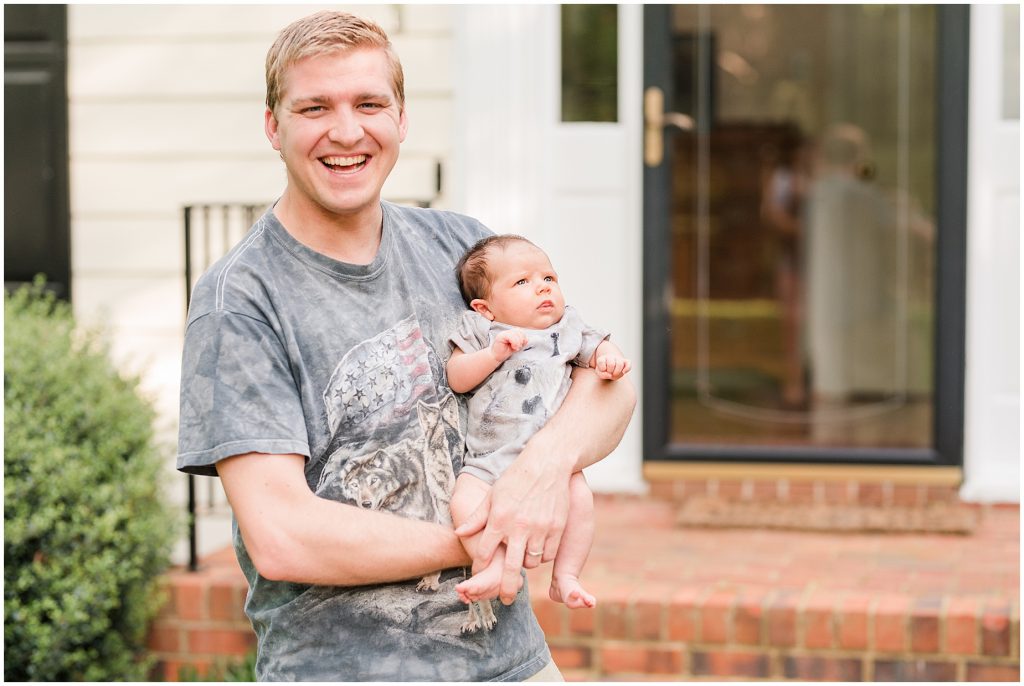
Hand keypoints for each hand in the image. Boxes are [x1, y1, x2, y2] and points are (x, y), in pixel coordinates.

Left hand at [454, 445, 571, 604]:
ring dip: (526, 565)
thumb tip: (459, 534)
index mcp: (499, 519)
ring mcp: (539, 529)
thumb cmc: (516, 478)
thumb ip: (477, 518)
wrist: (547, 464)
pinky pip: (548, 554)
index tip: (479, 572)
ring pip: (532, 562)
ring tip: (523, 561)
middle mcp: (518, 527)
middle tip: (506, 600)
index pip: (485, 553)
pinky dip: (543, 556)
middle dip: (507, 588)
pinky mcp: (556, 528)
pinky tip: (538, 549)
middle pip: (511, 568)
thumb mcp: (492, 495)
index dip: (480, 565)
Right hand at [491, 329, 527, 363]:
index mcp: (511, 333)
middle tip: (519, 347)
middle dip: (521, 340)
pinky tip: (513, 347)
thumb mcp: (516, 346)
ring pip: (514, 333)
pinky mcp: (500, 336)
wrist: (497, 357)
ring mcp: (503, 333)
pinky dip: (514, 342)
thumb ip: (521, 342)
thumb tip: (527, 339)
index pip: (520, 331)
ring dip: (518, 342)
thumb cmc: (505, 352)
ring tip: (516, 348)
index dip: (524, 337)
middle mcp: (507, 332)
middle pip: (518, 331)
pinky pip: (510, 336)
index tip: (522, 344)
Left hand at [595, 354, 630, 379]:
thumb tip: (610, 375)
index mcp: (603, 358)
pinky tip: (623, 372)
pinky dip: (627, 368)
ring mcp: (618, 359)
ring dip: (617, 372)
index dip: (602, 369)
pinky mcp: (625, 361)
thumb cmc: (604, 371)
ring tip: (615, 374)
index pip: (601, 362)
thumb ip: (602, 375)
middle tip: (610, 373)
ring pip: (620, 364)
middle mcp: (610, 357)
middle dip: (610, 371)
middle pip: (611, 364)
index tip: (602, 370)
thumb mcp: (599, 373)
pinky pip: (628, 363)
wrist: (610, 370)